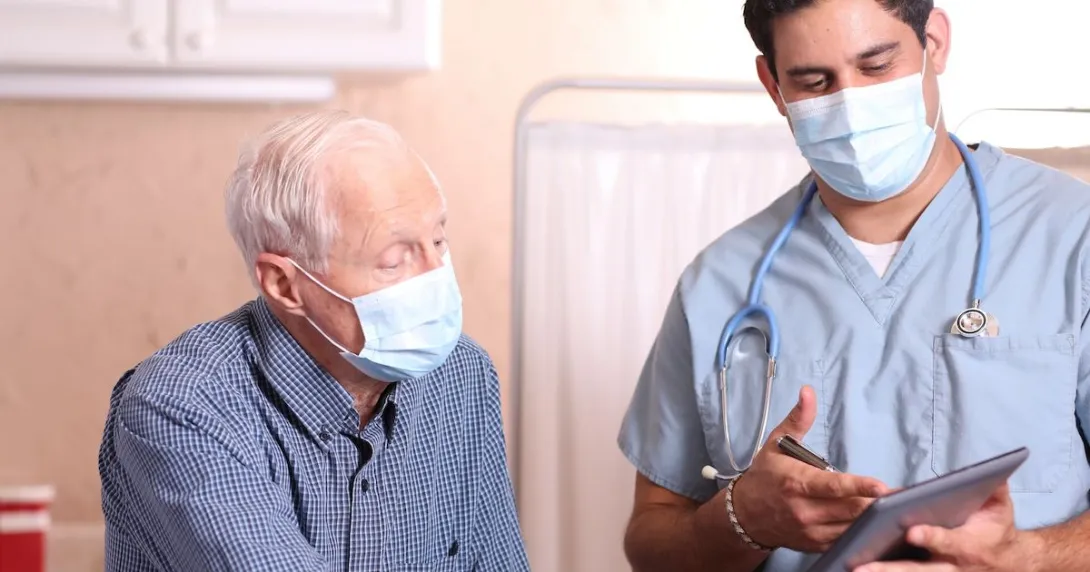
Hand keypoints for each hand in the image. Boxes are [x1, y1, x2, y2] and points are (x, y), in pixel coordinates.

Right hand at [731, 385, 888, 552]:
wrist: (745, 514)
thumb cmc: (764, 476)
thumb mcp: (776, 444)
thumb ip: (798, 419)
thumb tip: (808, 392)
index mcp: (796, 483)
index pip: (833, 487)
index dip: (859, 486)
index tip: (881, 485)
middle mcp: (803, 510)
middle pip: (849, 509)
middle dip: (876, 503)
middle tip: (902, 496)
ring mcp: (810, 531)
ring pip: (851, 527)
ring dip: (873, 518)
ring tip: (894, 508)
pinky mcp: (815, 544)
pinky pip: (845, 540)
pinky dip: (862, 532)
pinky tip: (875, 522)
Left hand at [854, 483, 1037, 571]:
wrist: (1008, 564)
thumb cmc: (995, 530)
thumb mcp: (1000, 508)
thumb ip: (995, 489)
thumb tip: (991, 471)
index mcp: (968, 545)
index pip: (948, 542)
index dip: (932, 537)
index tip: (911, 532)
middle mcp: (951, 567)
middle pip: (919, 570)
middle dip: (891, 569)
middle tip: (862, 566)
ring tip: (853, 570)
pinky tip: (857, 571)